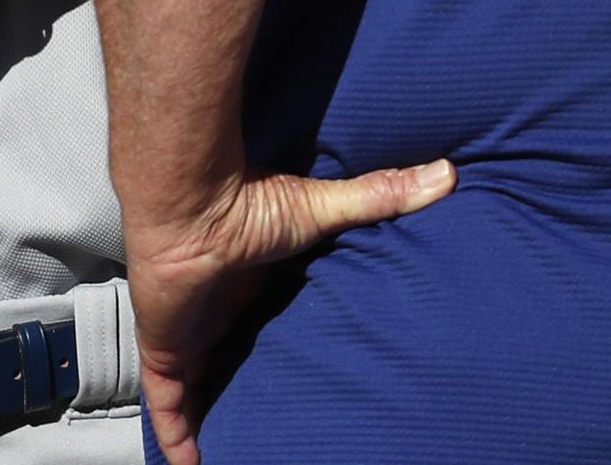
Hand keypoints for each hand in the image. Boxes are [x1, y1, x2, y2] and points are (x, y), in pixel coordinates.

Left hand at [128, 160, 454, 464]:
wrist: (192, 205)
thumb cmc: (250, 201)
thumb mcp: (323, 207)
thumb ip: (379, 196)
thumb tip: (444, 174)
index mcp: (250, 280)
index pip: (261, 318)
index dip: (272, 339)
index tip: (296, 363)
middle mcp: (216, 309)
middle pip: (229, 357)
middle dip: (241, 384)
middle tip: (270, 416)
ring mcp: (187, 333)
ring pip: (197, 387)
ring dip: (211, 413)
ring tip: (234, 445)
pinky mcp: (167, 352)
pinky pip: (169, 406)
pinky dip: (178, 434)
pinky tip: (193, 464)